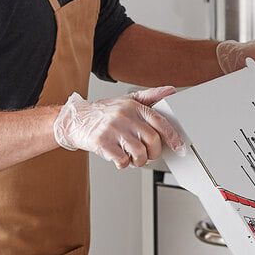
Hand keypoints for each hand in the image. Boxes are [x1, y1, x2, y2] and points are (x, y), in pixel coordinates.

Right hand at [53, 86, 184, 168]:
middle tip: (147, 155)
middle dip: (153, 153)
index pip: (160, 122)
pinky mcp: (102, 143)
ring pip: (139, 153)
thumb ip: (150, 96)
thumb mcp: (127, 100)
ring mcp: (113, 129)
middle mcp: (124, 116)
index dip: (173, 137)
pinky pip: (122, 160)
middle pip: (152, 141)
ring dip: (139, 161)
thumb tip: (171, 91)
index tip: (180, 147)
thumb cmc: (104, 113)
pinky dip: (123, 164)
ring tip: (132, 158)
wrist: (74, 120)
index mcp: (133, 106)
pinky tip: (119, 158)